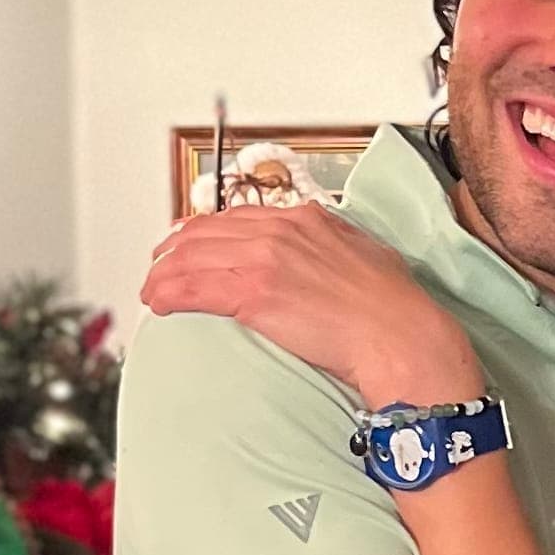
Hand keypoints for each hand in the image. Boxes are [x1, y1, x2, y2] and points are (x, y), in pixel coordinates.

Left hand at [143, 206, 485, 408]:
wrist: (401, 337)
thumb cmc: (395, 309)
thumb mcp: (367, 256)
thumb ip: (335, 247)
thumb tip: (323, 256)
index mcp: (307, 219)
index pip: (239, 216)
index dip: (206, 231)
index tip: (192, 242)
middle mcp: (281, 230)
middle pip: (206, 232)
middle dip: (175, 250)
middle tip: (161, 266)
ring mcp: (265, 259)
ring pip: (192, 257)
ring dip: (164, 274)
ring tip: (153, 290)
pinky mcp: (253, 293)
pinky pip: (194, 288)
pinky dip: (169, 294)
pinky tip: (160, 303)